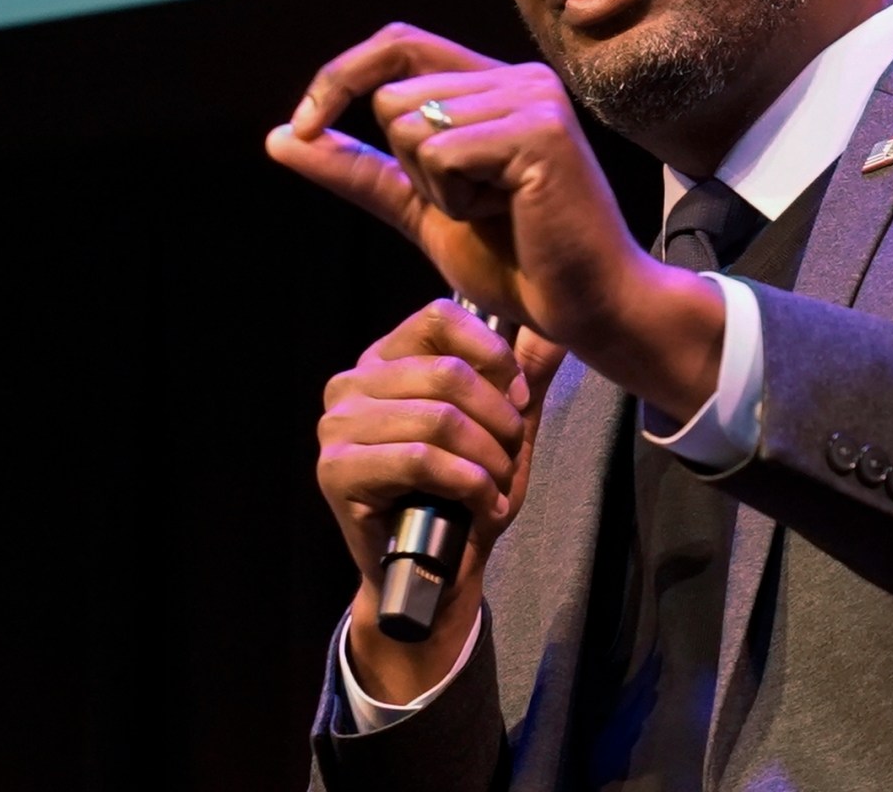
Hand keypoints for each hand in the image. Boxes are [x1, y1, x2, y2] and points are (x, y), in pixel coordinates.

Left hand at [266, 22, 726, 417]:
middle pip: (392, 95)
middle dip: (409, 166)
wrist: (588, 306)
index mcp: (497, 84)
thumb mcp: (421, 208)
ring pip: (413, 125)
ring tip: (497, 211)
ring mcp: (533, 99)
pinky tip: (509, 216)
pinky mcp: (539, 132)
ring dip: (436, 188)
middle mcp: (518, 77)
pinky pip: (443, 154)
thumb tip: (280, 136)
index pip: (396, 44)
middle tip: (474, 204)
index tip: (305, 127)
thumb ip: (358, 169)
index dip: (339, 76)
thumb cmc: (519, 262)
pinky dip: (458, 200)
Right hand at [317, 298, 565, 700]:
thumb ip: (524, 373)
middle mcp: (351, 384)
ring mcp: (337, 427)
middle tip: (512, 456)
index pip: (440, 318)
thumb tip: (556, 327)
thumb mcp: (503, 427)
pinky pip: (421, 459)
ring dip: (487, 458)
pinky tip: (483, 505)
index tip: (520, 398)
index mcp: (385, 359)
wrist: (433, 574)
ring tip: (499, 485)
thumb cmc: (464, 495)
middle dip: (499, 420)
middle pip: (447, 373)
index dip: (493, 355)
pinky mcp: (336, 471)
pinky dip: (468, 484)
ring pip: (438, 418)